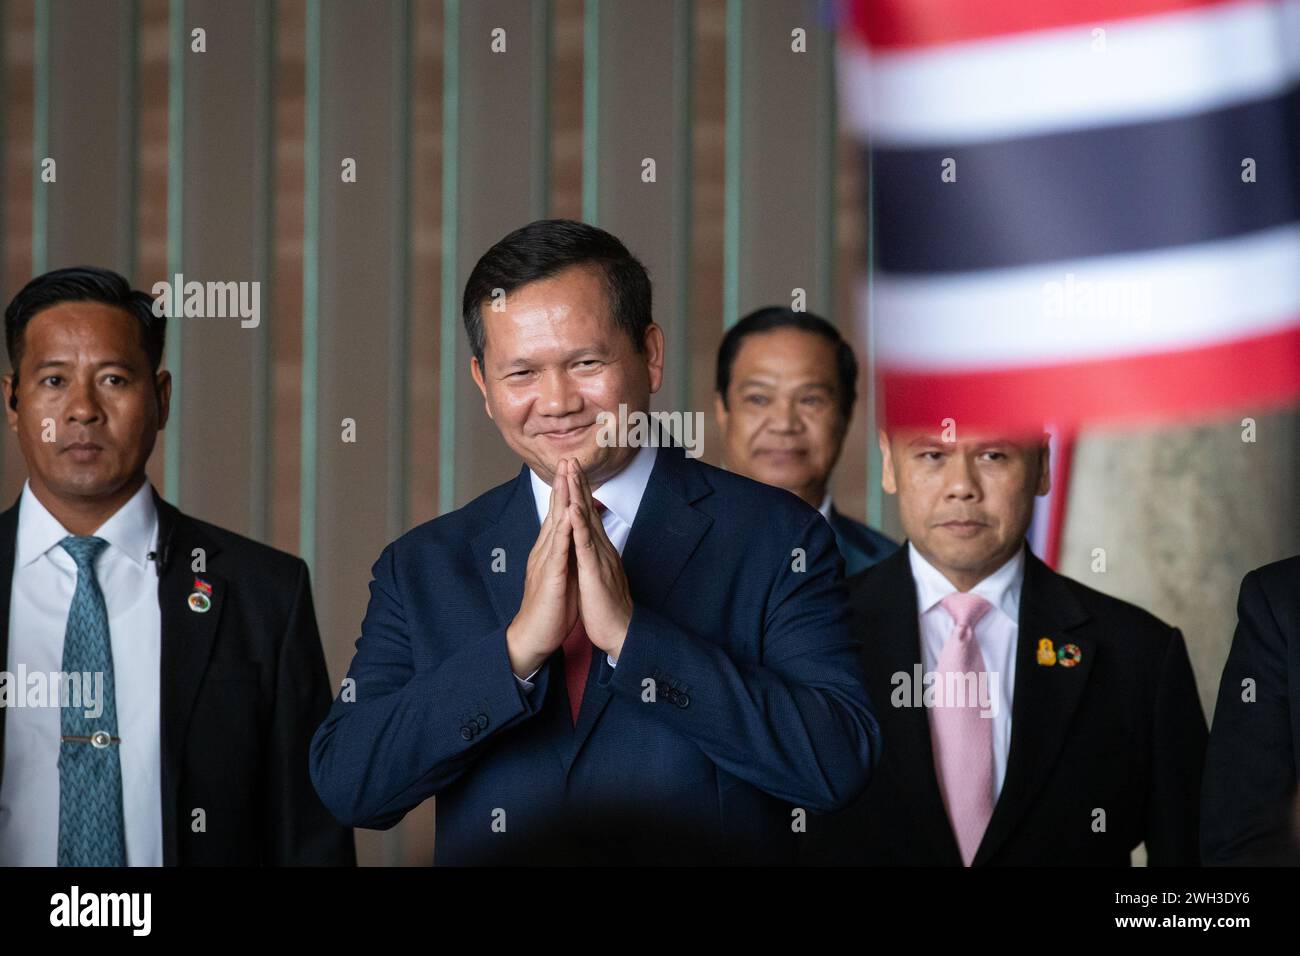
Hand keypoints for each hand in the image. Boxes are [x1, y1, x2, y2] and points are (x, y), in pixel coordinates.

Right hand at [506, 459, 578, 677]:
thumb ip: (567, 554)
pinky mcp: (550, 577)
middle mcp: (545, 550)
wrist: (534, 635)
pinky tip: (567, 517)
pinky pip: (557, 552)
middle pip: (556, 512)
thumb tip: (575, 538)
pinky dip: (562, 533)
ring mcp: (546, 562)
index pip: (559, 514)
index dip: (566, 491)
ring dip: (561, 500)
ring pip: (555, 525)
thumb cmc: (551, 606)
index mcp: (551, 549)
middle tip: (568, 459)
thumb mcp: (563, 573)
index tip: (572, 468)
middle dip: (563, 485)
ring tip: (566, 477)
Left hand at [567, 459, 632, 660]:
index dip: (580, 492)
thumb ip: (594, 556)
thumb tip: (589, 544)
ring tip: (571, 472)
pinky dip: (579, 525)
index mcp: (598, 549)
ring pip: (587, 520)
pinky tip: (573, 509)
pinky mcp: (595, 571)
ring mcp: (599, 557)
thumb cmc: (607, 607)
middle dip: (579, 483)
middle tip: (571, 458)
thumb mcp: (598, 575)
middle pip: (588, 510)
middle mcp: (601, 547)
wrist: (620, 631)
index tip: (571, 471)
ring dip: (578, 495)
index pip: (588, 515)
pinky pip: (585, 545)